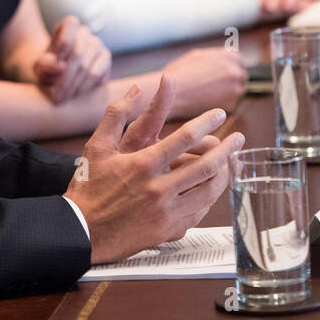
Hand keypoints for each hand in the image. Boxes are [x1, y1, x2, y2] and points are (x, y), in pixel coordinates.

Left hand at [33, 16, 110, 104]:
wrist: (59, 74)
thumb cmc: (48, 66)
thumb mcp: (39, 65)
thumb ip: (44, 63)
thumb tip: (62, 66)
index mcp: (69, 25)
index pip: (70, 27)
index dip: (61, 46)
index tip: (50, 67)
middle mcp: (86, 32)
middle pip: (78, 55)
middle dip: (66, 79)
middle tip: (56, 97)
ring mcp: (99, 45)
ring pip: (89, 69)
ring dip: (75, 87)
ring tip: (64, 99)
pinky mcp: (106, 60)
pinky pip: (99, 77)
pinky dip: (85, 88)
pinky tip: (75, 95)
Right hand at [64, 76, 243, 264]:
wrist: (81, 231)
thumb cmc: (88, 187)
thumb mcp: (97, 146)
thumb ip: (117, 113)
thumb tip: (136, 88)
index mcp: (143, 165)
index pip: (185, 138)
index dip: (207, 122)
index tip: (219, 114)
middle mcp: (158, 189)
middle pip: (206, 166)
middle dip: (227, 149)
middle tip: (238, 138)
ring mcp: (165, 212)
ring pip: (208, 191)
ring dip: (225, 174)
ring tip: (231, 162)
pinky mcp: (168, 231)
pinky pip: (199, 212)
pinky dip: (210, 197)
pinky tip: (213, 188)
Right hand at [161, 48, 246, 118]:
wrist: (171, 93)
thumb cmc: (180, 73)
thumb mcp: (198, 55)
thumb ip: (217, 56)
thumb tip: (226, 58)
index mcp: (231, 56)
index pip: (239, 62)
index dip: (228, 68)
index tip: (220, 74)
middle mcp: (236, 72)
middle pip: (241, 77)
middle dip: (231, 81)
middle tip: (214, 87)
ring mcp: (235, 90)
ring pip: (237, 93)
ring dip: (227, 94)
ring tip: (207, 95)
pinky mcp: (230, 107)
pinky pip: (230, 105)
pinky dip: (221, 105)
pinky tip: (206, 102)